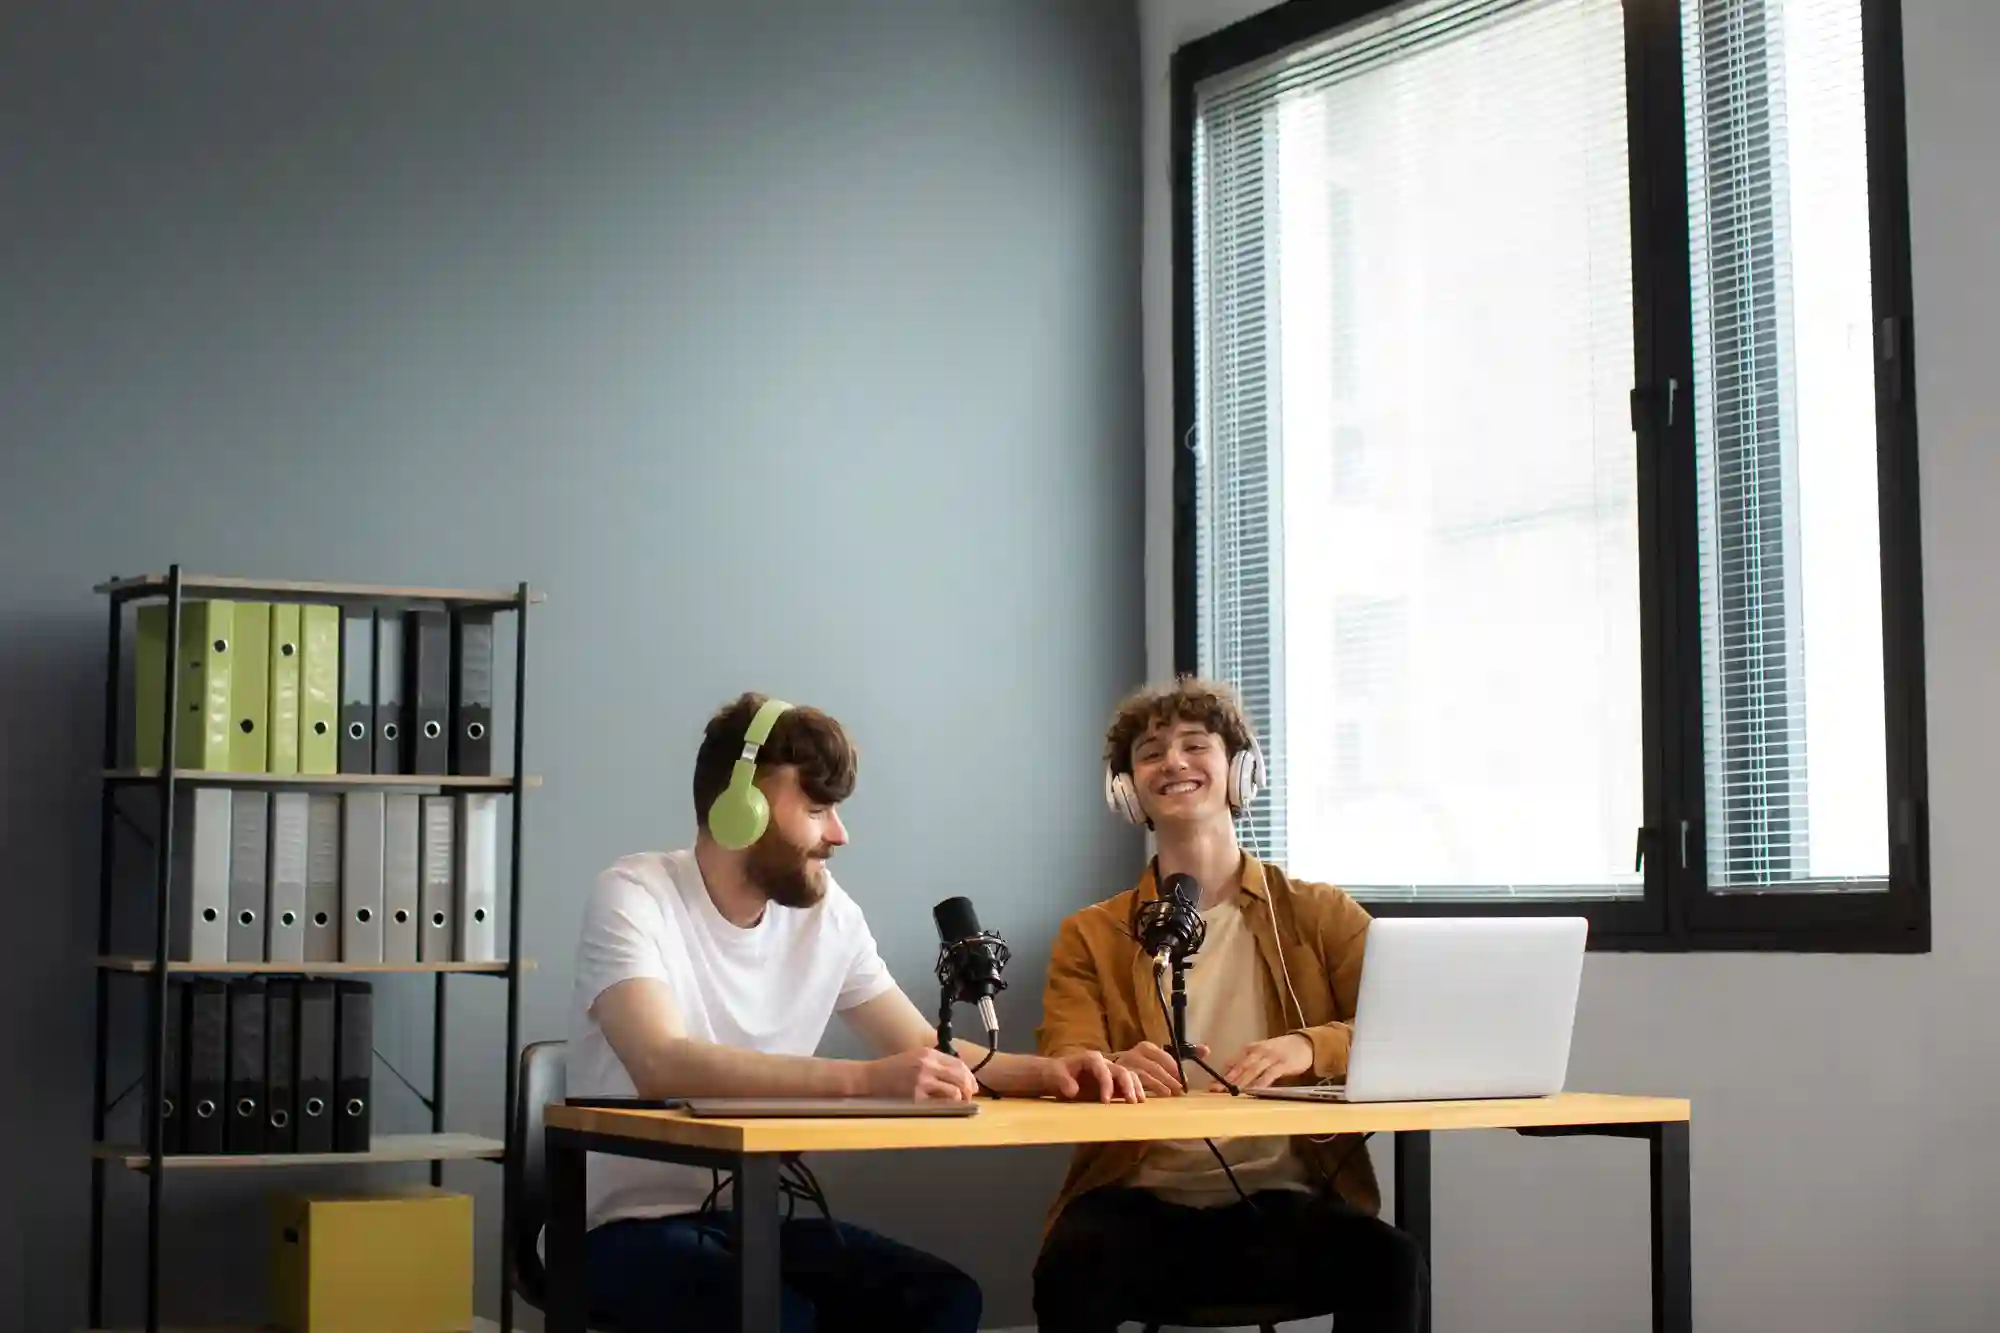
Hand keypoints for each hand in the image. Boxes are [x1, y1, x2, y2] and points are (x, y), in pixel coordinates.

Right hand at [863, 1046, 978, 1100]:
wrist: (870, 1078)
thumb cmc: (892, 1070)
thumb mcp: (915, 1057)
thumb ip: (934, 1063)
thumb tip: (957, 1076)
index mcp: (928, 1053)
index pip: (958, 1064)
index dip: (969, 1076)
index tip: (972, 1085)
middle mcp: (927, 1064)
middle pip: (960, 1076)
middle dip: (969, 1088)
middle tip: (970, 1096)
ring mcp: (922, 1081)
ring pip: (954, 1090)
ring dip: (961, 1099)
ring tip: (959, 1104)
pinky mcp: (916, 1097)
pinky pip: (940, 1103)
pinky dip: (947, 1106)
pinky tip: (947, 1108)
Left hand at [1039, 1050, 1144, 1102]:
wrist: (1054, 1076)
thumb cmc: (1054, 1074)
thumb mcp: (1053, 1076)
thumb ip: (1062, 1082)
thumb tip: (1073, 1091)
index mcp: (1090, 1059)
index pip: (1102, 1069)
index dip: (1106, 1084)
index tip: (1106, 1101)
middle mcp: (1103, 1064)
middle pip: (1120, 1071)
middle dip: (1127, 1085)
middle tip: (1130, 1102)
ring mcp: (1109, 1073)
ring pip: (1128, 1076)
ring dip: (1135, 1088)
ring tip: (1139, 1102)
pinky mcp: (1112, 1083)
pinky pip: (1127, 1085)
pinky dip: (1134, 1092)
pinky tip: (1139, 1103)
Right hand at [1112, 1040, 1207, 1097]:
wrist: (1104, 1076)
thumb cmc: (1137, 1070)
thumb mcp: (1157, 1063)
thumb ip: (1180, 1058)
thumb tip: (1206, 1050)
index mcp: (1145, 1048)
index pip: (1162, 1056)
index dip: (1174, 1068)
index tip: (1183, 1082)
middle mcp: (1133, 1054)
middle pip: (1153, 1066)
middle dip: (1168, 1080)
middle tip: (1178, 1092)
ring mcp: (1122, 1065)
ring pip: (1141, 1075)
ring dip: (1155, 1086)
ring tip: (1166, 1095)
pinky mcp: (1110, 1076)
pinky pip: (1123, 1081)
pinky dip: (1134, 1090)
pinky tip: (1140, 1100)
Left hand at [1221, 1034, 1313, 1089]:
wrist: (1304, 1043)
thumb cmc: (1280, 1051)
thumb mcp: (1261, 1054)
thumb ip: (1246, 1063)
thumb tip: (1227, 1073)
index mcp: (1250, 1049)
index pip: (1233, 1063)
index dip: (1221, 1075)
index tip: (1211, 1087)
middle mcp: (1258, 1051)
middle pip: (1240, 1067)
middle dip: (1227, 1080)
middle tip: (1216, 1091)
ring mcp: (1271, 1057)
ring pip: (1253, 1070)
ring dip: (1241, 1082)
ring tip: (1231, 1092)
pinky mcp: (1283, 1063)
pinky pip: (1270, 1074)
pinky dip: (1261, 1082)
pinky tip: (1255, 1090)